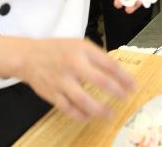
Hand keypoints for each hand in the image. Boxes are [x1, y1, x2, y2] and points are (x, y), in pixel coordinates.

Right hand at [17, 38, 135, 120]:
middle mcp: (73, 64)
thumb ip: (97, 56)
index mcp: (83, 50)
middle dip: (116, 91)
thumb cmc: (57, 49)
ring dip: (99, 109)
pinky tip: (89, 117)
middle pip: (100, 80)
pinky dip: (80, 115)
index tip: (132, 85)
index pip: (109, 64)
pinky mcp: (52, 93)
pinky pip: (68, 108)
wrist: (28, 56)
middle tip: (125, 98)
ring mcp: (62, 80)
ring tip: (109, 114)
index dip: (123, 77)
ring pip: (83, 99)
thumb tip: (116, 71)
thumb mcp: (79, 44)